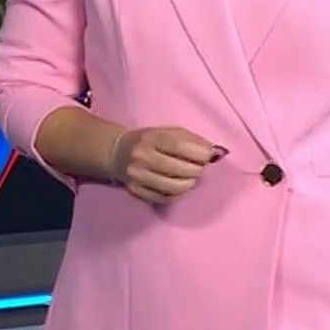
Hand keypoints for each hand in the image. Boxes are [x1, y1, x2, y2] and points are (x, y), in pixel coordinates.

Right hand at [108, 126, 223, 203]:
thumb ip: (189, 139)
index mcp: (149, 138)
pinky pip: (164, 198)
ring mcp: (137, 176)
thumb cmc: (148, 140)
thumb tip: (214, 151)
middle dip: (196, 170)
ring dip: (189, 184)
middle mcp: (141, 157)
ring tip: (190, 178)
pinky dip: (177, 194)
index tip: (210, 156)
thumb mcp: (165, 131)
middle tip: (200, 168)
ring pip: (173, 187)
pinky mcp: (135, 191)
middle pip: (178, 169)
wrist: (115, 152)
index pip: (178, 146)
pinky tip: (178, 186)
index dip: (199, 153)